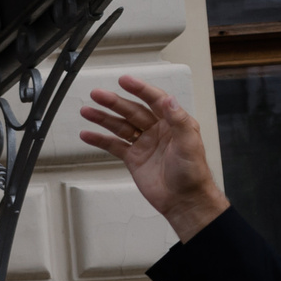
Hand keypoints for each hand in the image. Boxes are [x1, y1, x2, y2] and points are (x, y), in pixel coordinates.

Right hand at [77, 73, 228, 241]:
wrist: (183, 200)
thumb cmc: (192, 174)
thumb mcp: (189, 143)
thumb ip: (179, 120)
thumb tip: (169, 100)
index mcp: (173, 123)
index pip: (154, 100)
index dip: (140, 89)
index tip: (125, 81)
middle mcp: (157, 130)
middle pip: (132, 111)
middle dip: (114, 102)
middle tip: (98, 95)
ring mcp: (143, 144)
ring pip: (120, 126)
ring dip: (103, 118)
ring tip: (87, 111)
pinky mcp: (133, 158)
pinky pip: (113, 145)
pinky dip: (100, 140)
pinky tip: (88, 134)